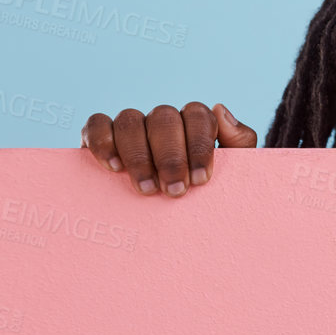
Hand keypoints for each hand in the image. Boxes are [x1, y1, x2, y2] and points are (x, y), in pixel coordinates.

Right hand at [81, 102, 257, 196]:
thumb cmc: (204, 194)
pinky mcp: (100, 135)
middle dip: (170, 156)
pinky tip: (113, 167)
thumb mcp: (231, 173)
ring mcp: (131, 125)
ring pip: (130, 120)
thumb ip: (238, 141)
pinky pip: (97, 123)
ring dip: (139, 155)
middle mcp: (162, 120)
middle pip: (164, 118)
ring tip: (147, 189)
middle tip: (175, 191)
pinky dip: (102, 140)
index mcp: (193, 122)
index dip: (199, 145)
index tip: (201, 180)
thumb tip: (220, 109)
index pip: (197, 115)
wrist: (175, 226)